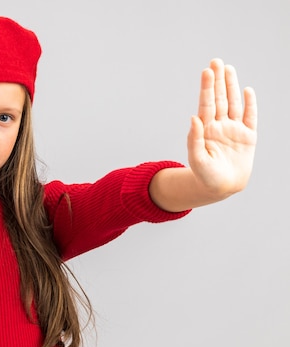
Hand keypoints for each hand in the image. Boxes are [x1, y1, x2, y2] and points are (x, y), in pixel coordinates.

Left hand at [187, 58, 256, 198]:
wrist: (221, 187)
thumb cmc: (205, 176)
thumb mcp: (197, 159)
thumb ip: (194, 139)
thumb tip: (194, 117)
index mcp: (205, 130)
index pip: (206, 104)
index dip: (206, 88)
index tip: (207, 72)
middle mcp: (219, 126)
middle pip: (218, 98)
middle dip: (217, 80)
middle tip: (216, 61)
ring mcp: (234, 129)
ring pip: (233, 103)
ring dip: (231, 86)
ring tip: (228, 69)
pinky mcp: (248, 136)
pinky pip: (250, 117)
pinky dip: (250, 104)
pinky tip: (247, 90)